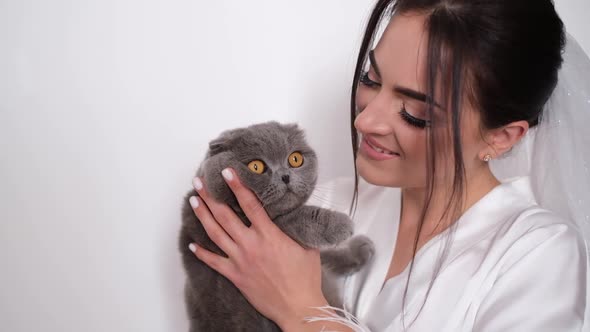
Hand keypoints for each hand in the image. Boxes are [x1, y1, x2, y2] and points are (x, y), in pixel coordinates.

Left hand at [187, 167, 328, 328]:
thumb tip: (294, 212)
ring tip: (194, 201)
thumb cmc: (305, 278)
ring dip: (203, 216)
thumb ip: (296, 227)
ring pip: (215, 234)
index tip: (227, 173)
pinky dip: (202, 253)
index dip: (237, 186)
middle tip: (200, 182)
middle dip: (210, 196)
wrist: (298, 307)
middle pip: (224, 215)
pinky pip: (214, 262)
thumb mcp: (307, 245)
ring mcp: (240, 260)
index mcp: (269, 235)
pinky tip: (193, 244)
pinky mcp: (236, 275)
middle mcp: (251, 244)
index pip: (249, 204)